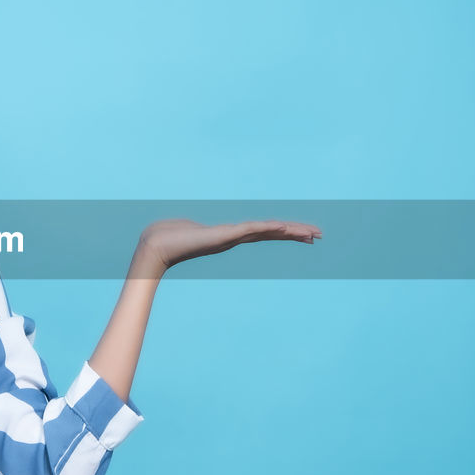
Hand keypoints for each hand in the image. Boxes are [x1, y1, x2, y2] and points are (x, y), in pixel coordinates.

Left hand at [137, 217, 322, 271]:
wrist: (155, 247)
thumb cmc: (166, 238)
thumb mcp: (185, 228)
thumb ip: (190, 228)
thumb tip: (182, 228)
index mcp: (230, 236)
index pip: (264, 231)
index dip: (284, 231)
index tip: (303, 233)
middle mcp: (234, 237)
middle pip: (272, 233)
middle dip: (295, 234)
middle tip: (318, 236)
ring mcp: (230, 237)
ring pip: (267, 231)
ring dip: (289, 232)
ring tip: (311, 234)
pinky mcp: (223, 235)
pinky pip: (251, 229)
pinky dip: (267, 228)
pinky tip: (282, 227)